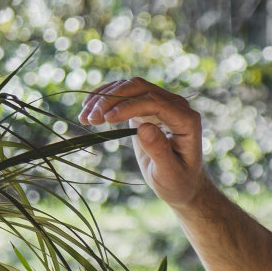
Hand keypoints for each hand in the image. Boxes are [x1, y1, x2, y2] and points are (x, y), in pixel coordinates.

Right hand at [79, 78, 208, 209]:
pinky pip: (124, 95)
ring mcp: (161, 103)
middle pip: (140, 88)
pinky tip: (89, 108)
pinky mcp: (147, 107)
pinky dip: (105, 99)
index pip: (155, 102)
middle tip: (89, 119)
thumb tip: (144, 127)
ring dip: (104, 98)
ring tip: (84, 117)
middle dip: (112, 100)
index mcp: (186, 120)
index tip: (107, 119)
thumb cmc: (177, 181)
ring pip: (129, 88)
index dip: (130, 107)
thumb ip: (159, 150)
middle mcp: (176, 106)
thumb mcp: (169, 172)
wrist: (181, 183)